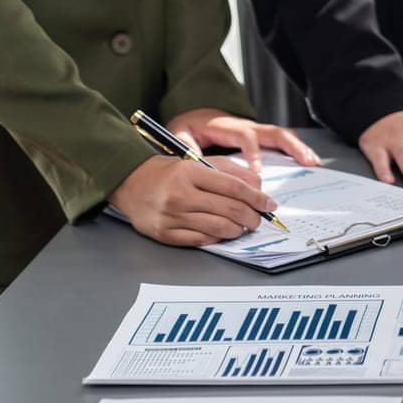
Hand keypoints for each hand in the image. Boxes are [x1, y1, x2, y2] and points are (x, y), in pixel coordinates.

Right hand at [108, 155, 276, 245]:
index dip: (257, 198)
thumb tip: (259, 188)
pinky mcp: (165, 234)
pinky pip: (202, 239)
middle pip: (231, 209)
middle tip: (258, 219)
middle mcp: (180, 194)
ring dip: (238, 230)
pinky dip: (219, 237)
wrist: (131, 183)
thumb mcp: (199, 162)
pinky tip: (222, 232)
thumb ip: (231, 171)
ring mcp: (171, 216)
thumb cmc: (171, 173)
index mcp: (190, 172)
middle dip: (253, 217)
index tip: (270, 205)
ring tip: (242, 226)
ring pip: (220, 228)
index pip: (234, 187)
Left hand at [166, 108, 320, 171]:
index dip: (253, 152)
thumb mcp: (180, 131)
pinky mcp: (263, 139)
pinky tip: (311, 162)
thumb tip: (190, 157)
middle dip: (292, 147)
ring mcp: (258, 132)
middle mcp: (248, 126)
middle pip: (275, 132)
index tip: (257, 171)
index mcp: (228, 126)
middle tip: (306, 162)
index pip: (246, 136)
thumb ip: (184, 143)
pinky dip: (299, 150)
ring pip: (284, 136)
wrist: (197, 116)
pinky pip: (284, 142)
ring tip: (314, 163)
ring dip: (300, 148)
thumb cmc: (190, 127)